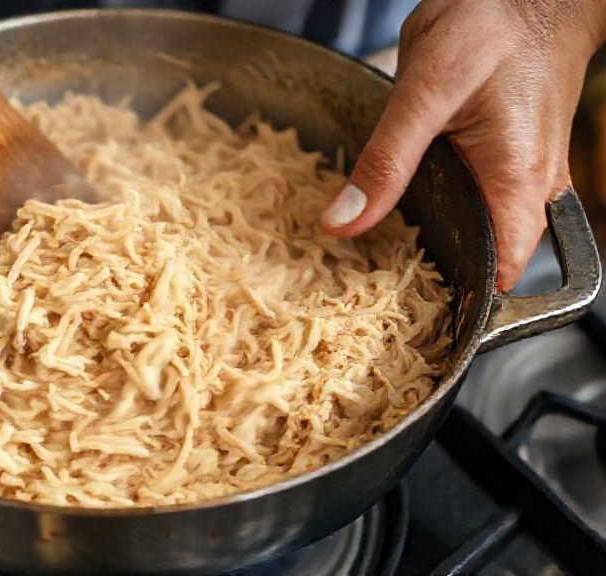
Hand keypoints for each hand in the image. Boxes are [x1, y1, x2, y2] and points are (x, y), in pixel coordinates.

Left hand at [321, 0, 605, 289]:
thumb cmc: (492, 23)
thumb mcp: (423, 92)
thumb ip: (385, 163)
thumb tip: (342, 223)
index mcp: (515, 182)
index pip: (502, 277)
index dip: (460, 300)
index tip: (404, 304)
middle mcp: (530, 186)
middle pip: (491, 260)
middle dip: (437, 274)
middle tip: (373, 280)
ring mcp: (526, 170)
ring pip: (485, 229)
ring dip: (441, 241)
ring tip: (382, 249)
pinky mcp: (513, 153)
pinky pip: (483, 199)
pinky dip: (448, 208)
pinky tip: (406, 203)